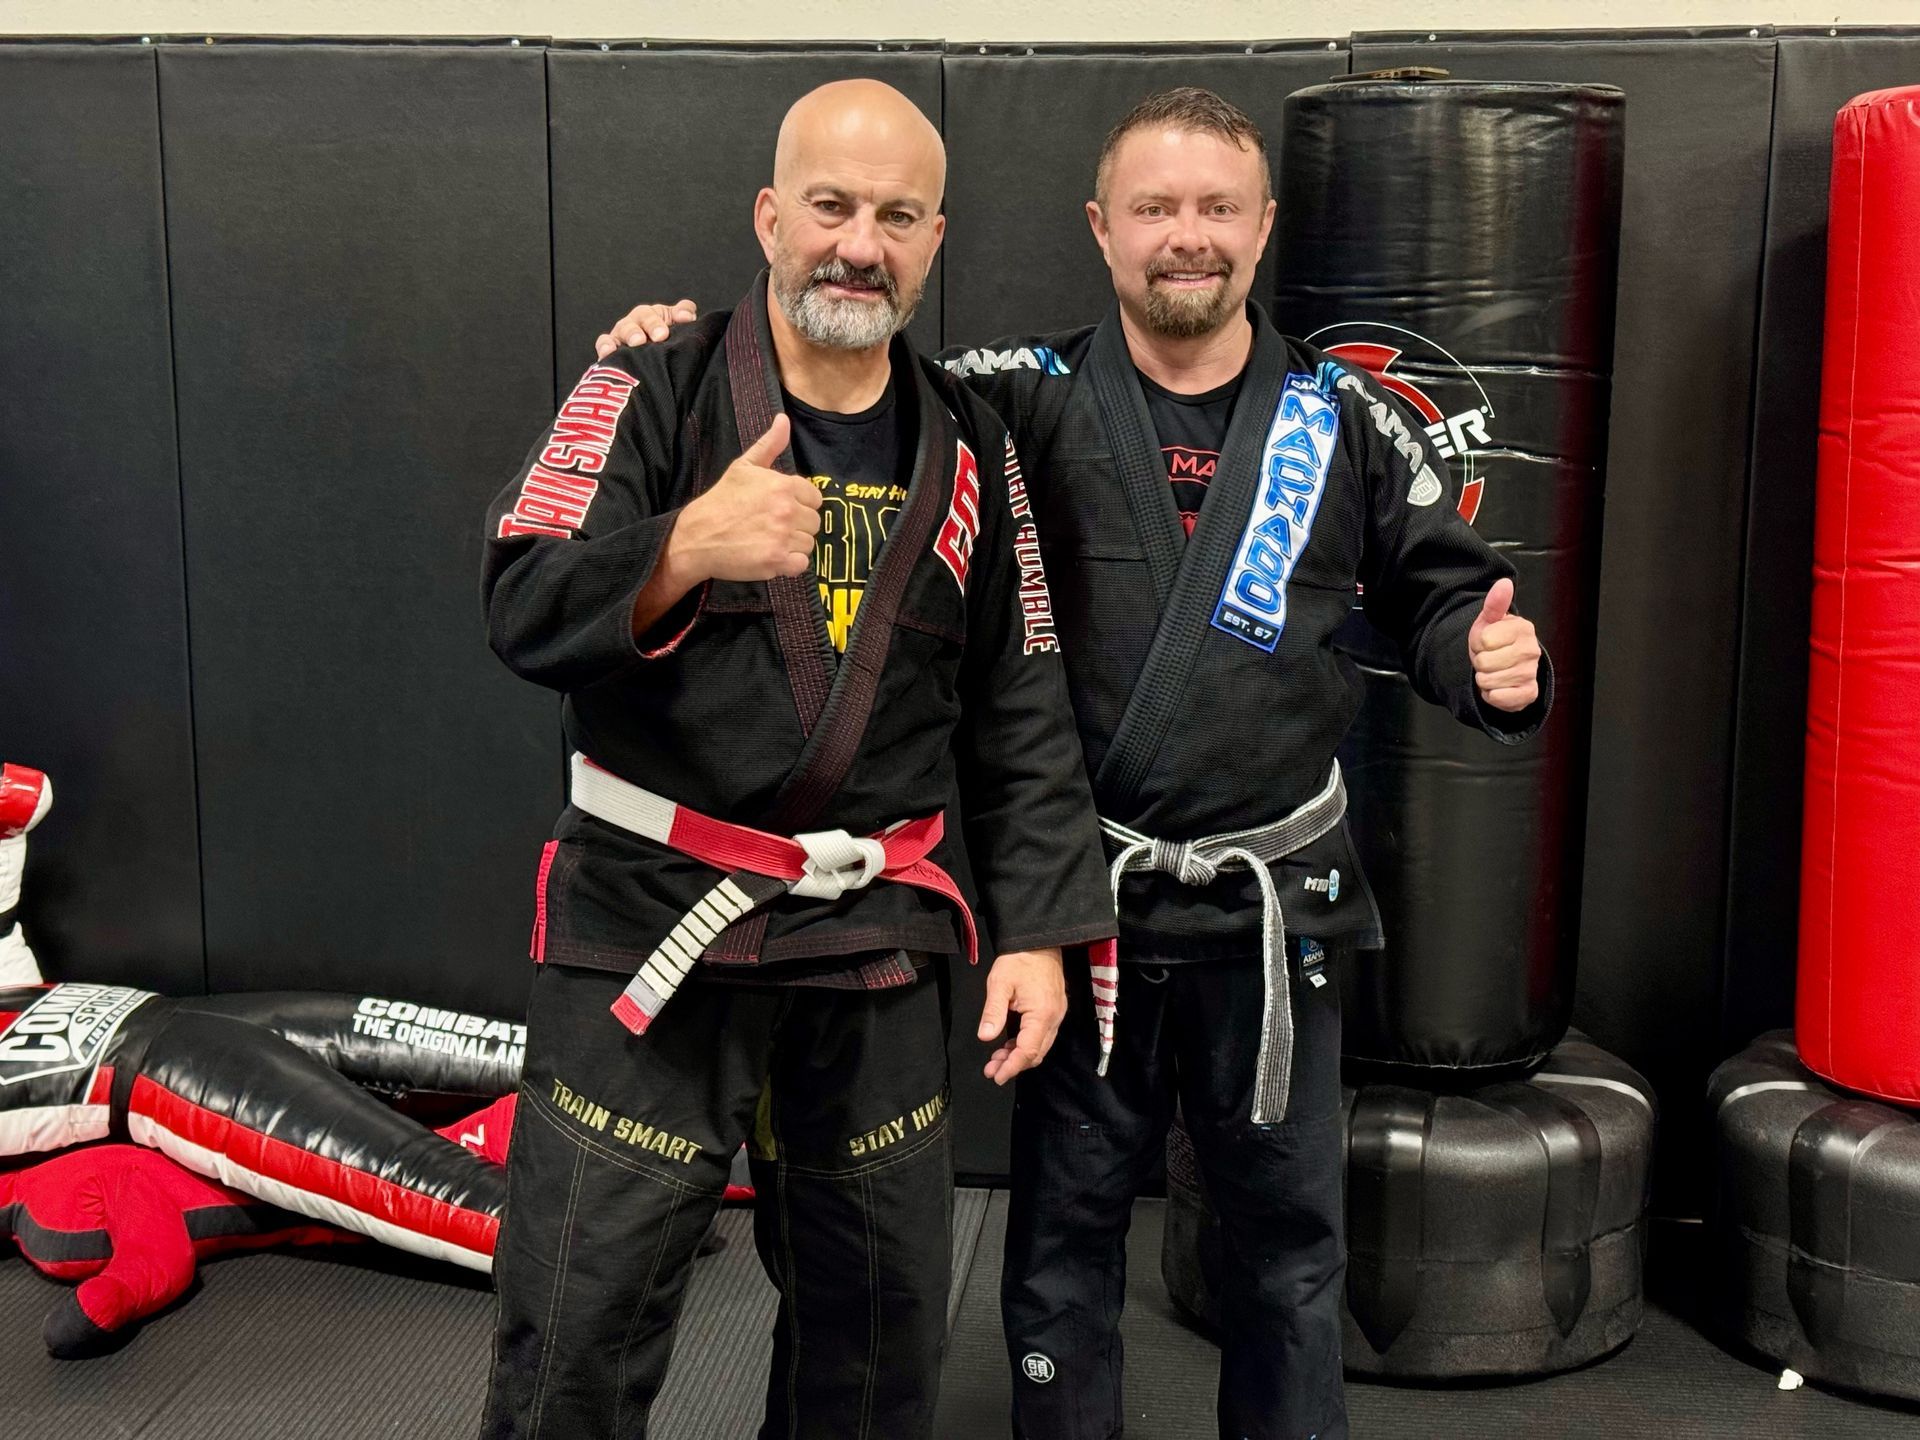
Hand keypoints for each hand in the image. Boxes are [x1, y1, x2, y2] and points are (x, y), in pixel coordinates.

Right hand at [596, 299, 698, 357]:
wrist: (645, 375)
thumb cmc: (661, 351)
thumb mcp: (677, 336)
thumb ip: (684, 320)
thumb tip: (688, 316)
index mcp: (657, 317)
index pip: (669, 310)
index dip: (678, 313)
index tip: (686, 320)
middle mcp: (639, 322)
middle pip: (644, 316)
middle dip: (653, 325)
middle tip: (661, 335)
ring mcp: (622, 334)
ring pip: (625, 327)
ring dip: (632, 333)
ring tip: (639, 342)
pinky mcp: (608, 348)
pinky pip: (604, 342)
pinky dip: (606, 345)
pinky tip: (610, 350)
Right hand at [666, 414, 822, 583]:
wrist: (697, 536)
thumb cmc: (721, 500)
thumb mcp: (743, 466)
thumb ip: (769, 445)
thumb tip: (784, 419)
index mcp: (783, 486)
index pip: (815, 498)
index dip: (800, 504)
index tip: (780, 508)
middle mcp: (787, 511)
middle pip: (814, 522)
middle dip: (797, 525)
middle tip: (772, 526)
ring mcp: (782, 538)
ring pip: (808, 544)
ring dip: (793, 545)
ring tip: (769, 540)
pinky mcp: (777, 562)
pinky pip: (801, 564)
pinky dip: (790, 564)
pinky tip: (772, 555)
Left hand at [978, 948, 1066, 1085]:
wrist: (1039, 940)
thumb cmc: (1019, 959)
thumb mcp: (999, 983)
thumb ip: (993, 1012)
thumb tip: (985, 1037)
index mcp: (1042, 1014)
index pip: (1027, 1051)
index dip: (1012, 1067)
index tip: (996, 1076)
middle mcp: (1054, 1019)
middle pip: (1036, 1053)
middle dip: (1013, 1065)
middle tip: (991, 1070)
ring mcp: (1057, 1015)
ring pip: (1040, 1046)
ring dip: (1019, 1056)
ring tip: (996, 1060)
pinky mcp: (1054, 1010)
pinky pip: (1042, 1036)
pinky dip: (1026, 1044)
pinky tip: (1010, 1045)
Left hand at [1468, 578, 1541, 711]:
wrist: (1504, 668)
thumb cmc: (1494, 642)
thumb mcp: (1489, 621)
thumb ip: (1495, 603)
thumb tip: (1504, 583)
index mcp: (1523, 629)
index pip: (1483, 640)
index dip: (1477, 643)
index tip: (1486, 643)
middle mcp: (1531, 651)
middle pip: (1484, 662)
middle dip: (1480, 662)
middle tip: (1489, 658)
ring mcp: (1531, 673)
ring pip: (1487, 681)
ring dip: (1484, 679)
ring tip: (1494, 671)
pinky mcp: (1528, 694)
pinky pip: (1497, 698)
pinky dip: (1491, 695)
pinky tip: (1499, 686)